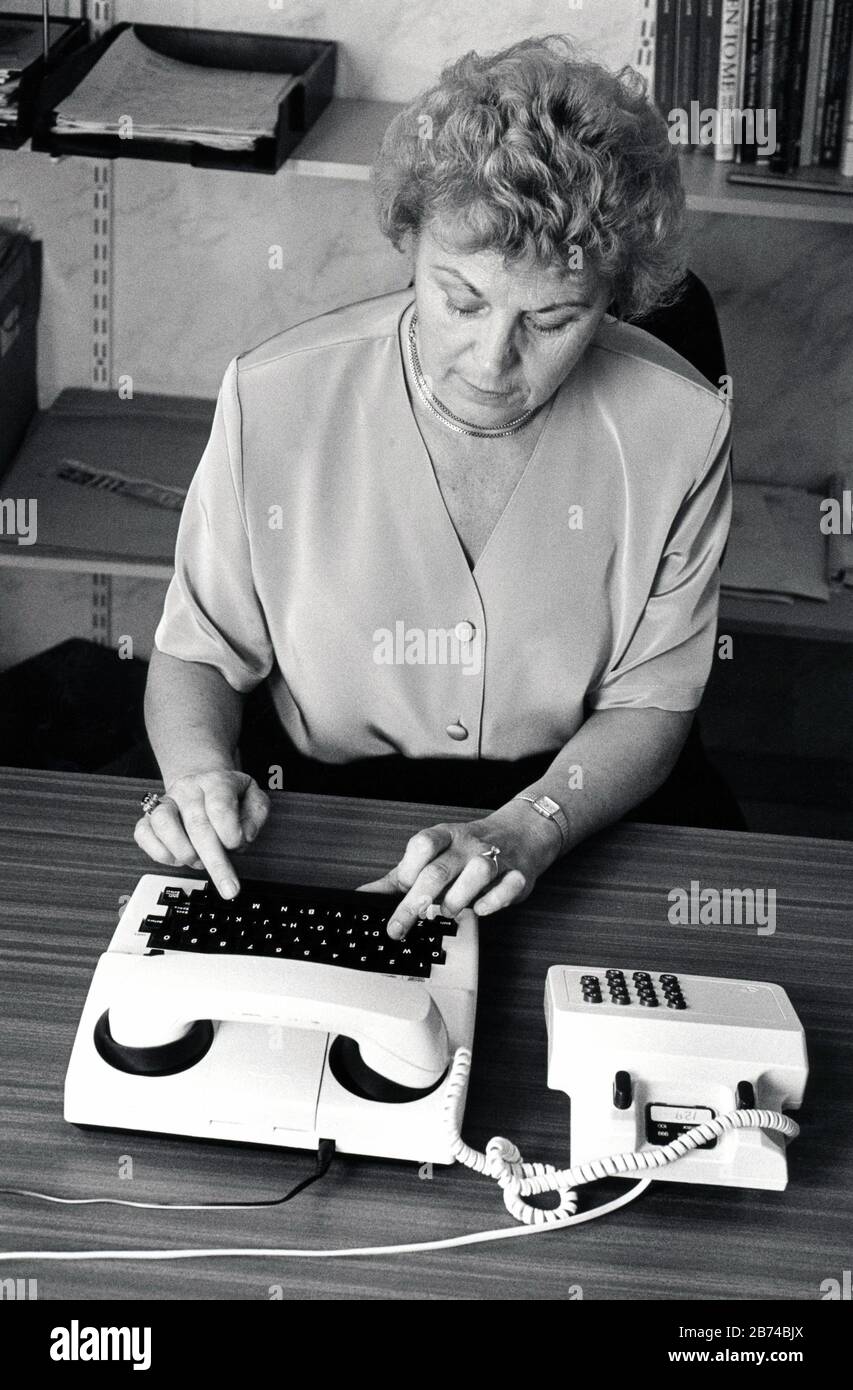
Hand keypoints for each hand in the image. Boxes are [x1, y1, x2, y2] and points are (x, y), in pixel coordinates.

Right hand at [133, 770, 269, 898]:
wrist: (203, 785)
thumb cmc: (229, 798)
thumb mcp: (254, 798)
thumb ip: (257, 814)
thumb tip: (244, 835)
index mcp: (216, 782)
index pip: (220, 806)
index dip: (229, 831)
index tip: (237, 844)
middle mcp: (188, 789)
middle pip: (197, 825)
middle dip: (215, 862)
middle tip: (228, 887)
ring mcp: (166, 803)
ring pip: (163, 824)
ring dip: (185, 852)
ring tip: (199, 861)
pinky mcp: (148, 818)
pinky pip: (143, 834)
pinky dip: (160, 853)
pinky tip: (177, 858)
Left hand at [357, 801, 562, 938]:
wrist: (518, 833)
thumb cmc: (467, 848)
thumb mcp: (432, 855)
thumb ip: (399, 878)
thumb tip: (365, 895)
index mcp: (445, 836)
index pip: (423, 844)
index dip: (408, 869)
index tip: (399, 891)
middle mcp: (468, 845)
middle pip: (440, 870)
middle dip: (416, 901)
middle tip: (401, 925)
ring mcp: (496, 858)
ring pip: (478, 873)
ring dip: (457, 899)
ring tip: (448, 910)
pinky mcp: (518, 875)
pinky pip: (508, 887)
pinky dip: (493, 902)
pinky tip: (481, 908)